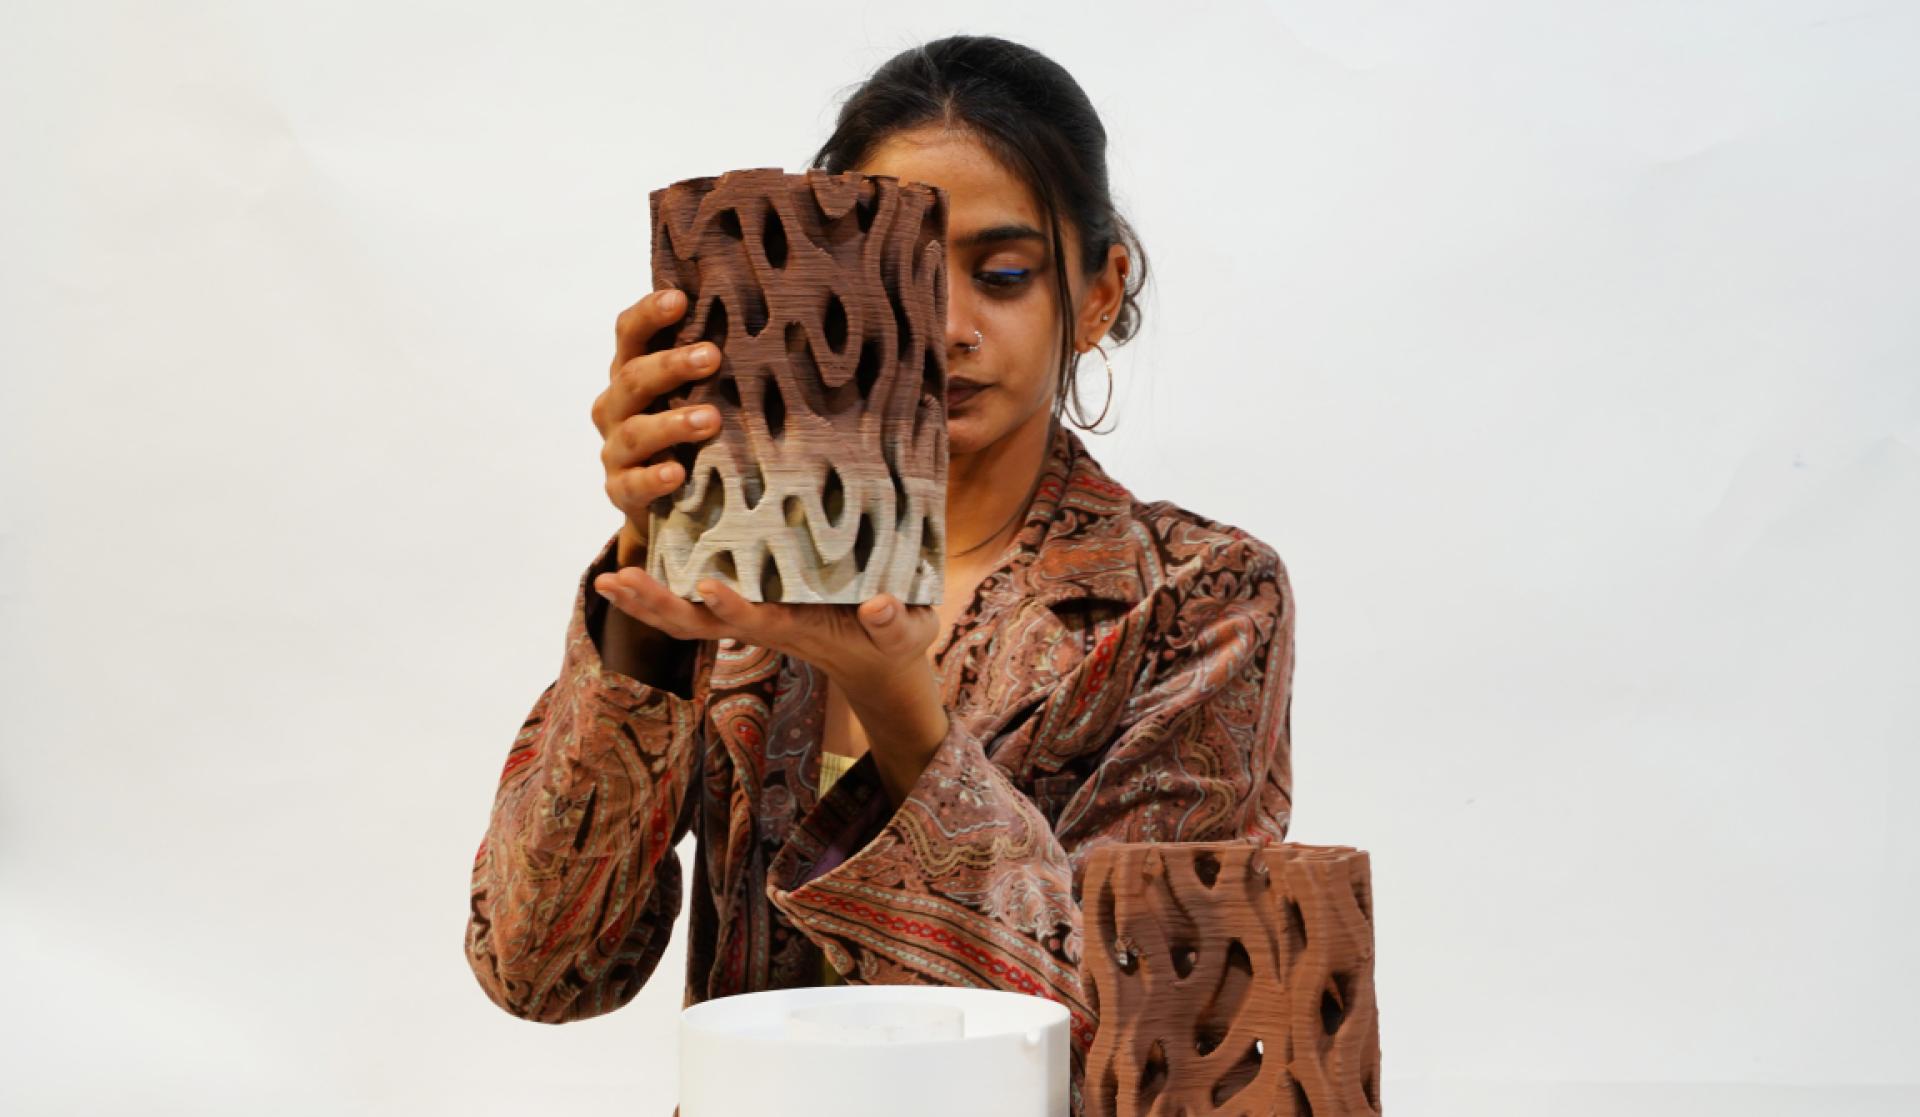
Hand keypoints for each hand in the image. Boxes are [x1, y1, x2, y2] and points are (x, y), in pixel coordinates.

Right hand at [592, 287, 723, 566]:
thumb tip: (780, 326)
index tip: (680, 299)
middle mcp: (617, 407)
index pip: (630, 334)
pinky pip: (632, 484)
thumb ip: (716, 368)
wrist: (665, 505)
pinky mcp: (621, 491)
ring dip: (671, 423)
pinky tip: (678, 474)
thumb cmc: (689, 434)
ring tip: (711, 420)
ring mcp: (615, 450)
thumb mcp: (700, 396)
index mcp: (632, 373)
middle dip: (670, 366)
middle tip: (712, 356)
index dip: (649, 314)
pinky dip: (654, 478)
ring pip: (635, 431)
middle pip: (632, 378)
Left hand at [593, 568, 949, 801]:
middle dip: (659, 606)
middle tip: (617, 581)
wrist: (879, 660)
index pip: (758, 620)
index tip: (708, 585)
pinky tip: (635, 563)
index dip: (732, 607)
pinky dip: (663, 587)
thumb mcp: (906, 634)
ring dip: (647, 601)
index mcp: (799, 628)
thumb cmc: (894, 642)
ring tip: (607, 579)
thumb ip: (895, 624)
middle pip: (700, 623)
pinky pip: (697, 602)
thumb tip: (881, 606)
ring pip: (688, 617)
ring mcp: (752, 617)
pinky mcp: (751, 605)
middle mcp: (764, 624)